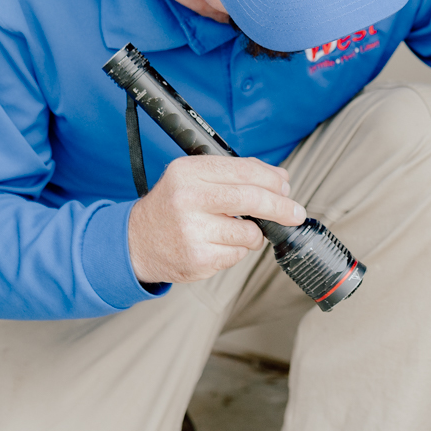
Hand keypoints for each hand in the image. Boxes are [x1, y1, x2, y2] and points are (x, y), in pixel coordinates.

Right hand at [127, 155, 304, 284]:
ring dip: (254, 234)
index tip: (287, 188)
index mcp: (188, 172)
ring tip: (236, 231)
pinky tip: (217, 244)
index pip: (243, 171)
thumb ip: (234, 174)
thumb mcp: (193, 178)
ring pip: (249, 233)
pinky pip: (237, 254)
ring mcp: (192, 231)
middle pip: (251, 199)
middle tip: (295, 212)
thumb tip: (280, 179)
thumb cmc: (173, 207)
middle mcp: (188, 198)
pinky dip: (237, 251)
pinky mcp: (197, 258)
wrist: (135, 243)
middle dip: (281, 207)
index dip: (272, 180)